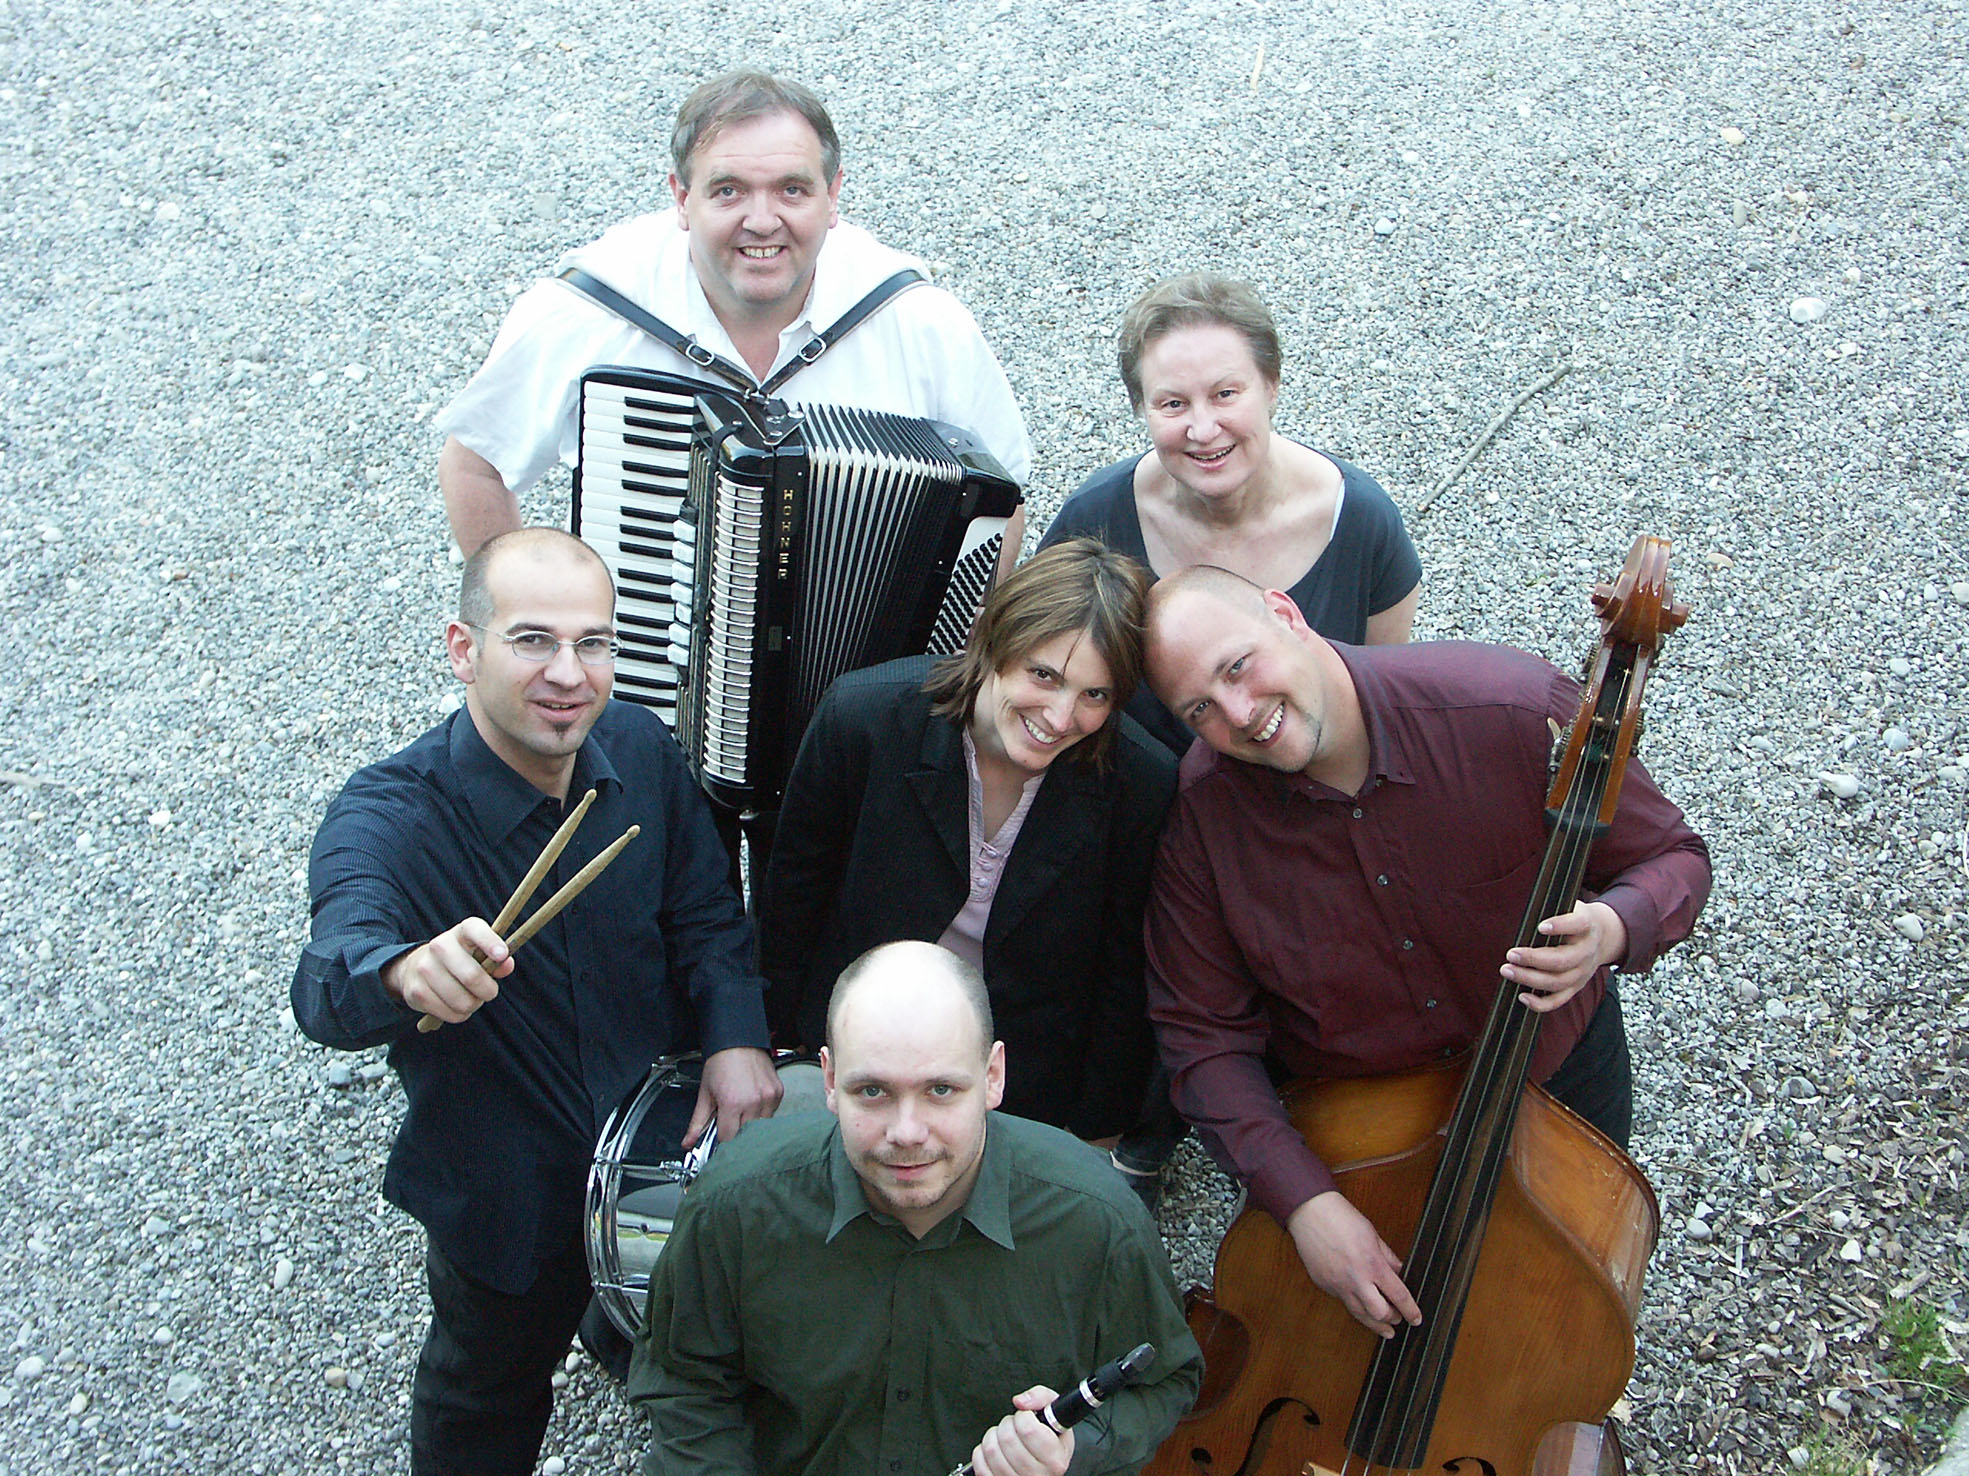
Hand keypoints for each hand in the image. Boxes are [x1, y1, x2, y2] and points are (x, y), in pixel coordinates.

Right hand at [381, 918, 512, 1023]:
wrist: (416, 967)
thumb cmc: (461, 959)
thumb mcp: (480, 952)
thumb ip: (498, 958)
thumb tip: (506, 964)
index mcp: (461, 932)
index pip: (475, 930)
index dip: (490, 942)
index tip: (502, 955)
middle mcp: (440, 945)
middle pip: (472, 976)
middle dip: (488, 991)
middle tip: (489, 992)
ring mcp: (425, 969)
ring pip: (463, 1001)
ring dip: (474, 1005)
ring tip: (470, 998)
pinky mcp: (416, 992)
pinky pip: (451, 1014)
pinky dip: (460, 1014)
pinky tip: (455, 1005)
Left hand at [684, 1047, 782, 1148]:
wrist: (738, 1041)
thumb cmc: (721, 1063)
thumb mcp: (705, 1093)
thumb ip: (698, 1122)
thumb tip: (688, 1142)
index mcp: (733, 1103)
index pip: (729, 1139)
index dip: (722, 1137)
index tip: (720, 1131)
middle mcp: (753, 1102)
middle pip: (745, 1135)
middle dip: (736, 1130)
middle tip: (730, 1117)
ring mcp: (768, 1098)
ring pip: (760, 1127)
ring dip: (750, 1123)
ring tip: (742, 1107)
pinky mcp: (778, 1093)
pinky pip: (771, 1113)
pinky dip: (762, 1112)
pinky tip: (753, 1100)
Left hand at [967, 1386, 1072, 1475]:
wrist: (1044, 1464)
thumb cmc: (1051, 1438)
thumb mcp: (1055, 1413)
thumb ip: (1041, 1397)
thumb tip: (1020, 1402)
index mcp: (1054, 1458)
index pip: (1028, 1429)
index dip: (1022, 1416)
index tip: (1026, 1417)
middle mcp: (1037, 1475)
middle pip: (1007, 1439)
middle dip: (1007, 1424)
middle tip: (1015, 1427)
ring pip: (991, 1450)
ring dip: (994, 1436)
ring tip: (1005, 1438)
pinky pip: (979, 1464)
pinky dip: (982, 1452)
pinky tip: (996, 1450)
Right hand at [1286, 1191, 1422, 1338]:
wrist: (1311, 1214)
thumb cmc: (1341, 1218)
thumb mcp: (1373, 1236)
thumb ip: (1388, 1258)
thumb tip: (1399, 1273)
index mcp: (1372, 1264)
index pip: (1398, 1295)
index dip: (1410, 1311)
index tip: (1416, 1318)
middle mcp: (1355, 1279)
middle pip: (1379, 1314)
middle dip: (1392, 1319)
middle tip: (1398, 1319)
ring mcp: (1337, 1285)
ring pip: (1359, 1315)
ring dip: (1375, 1323)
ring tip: (1385, 1329)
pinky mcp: (1324, 1285)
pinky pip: (1342, 1301)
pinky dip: (1354, 1303)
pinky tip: (1359, 1302)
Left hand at [1500, 900, 1627, 1012]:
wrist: (1602, 937)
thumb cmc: (1575, 919)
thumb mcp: (1570, 906)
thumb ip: (1552, 907)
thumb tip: (1521, 910)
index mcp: (1586, 925)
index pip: (1577, 924)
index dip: (1560, 926)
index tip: (1539, 927)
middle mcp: (1587, 950)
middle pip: (1563, 960)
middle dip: (1534, 959)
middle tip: (1511, 954)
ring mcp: (1583, 971)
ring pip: (1558, 981)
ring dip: (1530, 979)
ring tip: (1507, 970)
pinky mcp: (1576, 986)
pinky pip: (1559, 1000)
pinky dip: (1541, 1003)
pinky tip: (1522, 996)